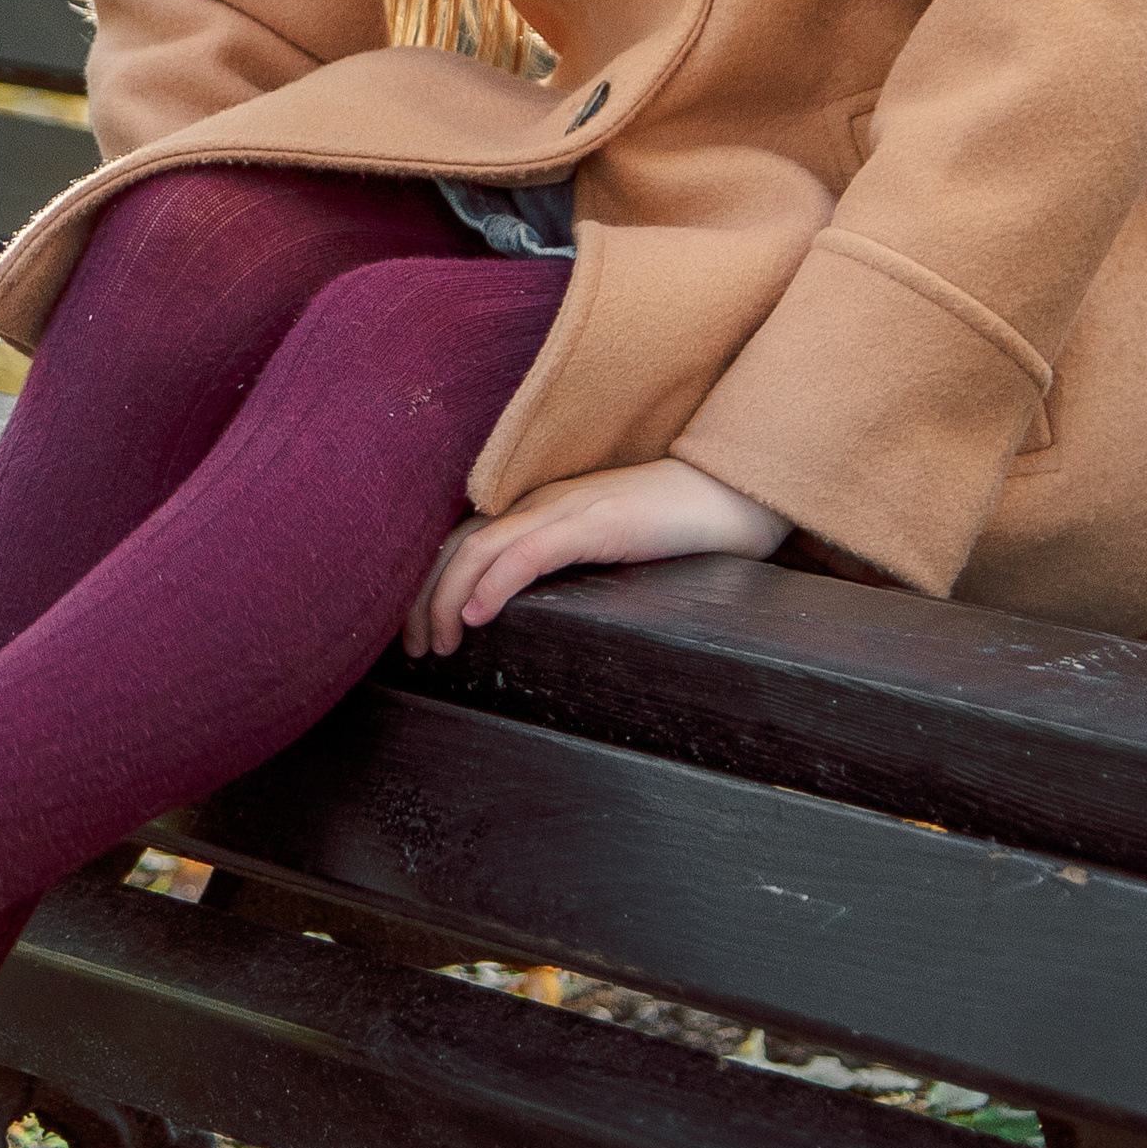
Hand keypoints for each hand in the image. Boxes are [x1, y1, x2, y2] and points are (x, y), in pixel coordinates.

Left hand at [405, 458, 791, 659]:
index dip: (431, 586)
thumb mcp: (607, 553)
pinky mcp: (596, 522)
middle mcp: (542, 504)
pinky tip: (477, 616)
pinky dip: (495, 584)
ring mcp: (567, 509)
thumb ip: (568, 569)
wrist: (733, 497)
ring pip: (481, 549)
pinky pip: (530, 552)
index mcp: (541, 510)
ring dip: (448, 599)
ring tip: (438, 646)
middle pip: (458, 546)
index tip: (418, 634)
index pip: (464, 543)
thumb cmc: (677, 530)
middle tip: (413, 651)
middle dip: (424, 599)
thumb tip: (530, 614)